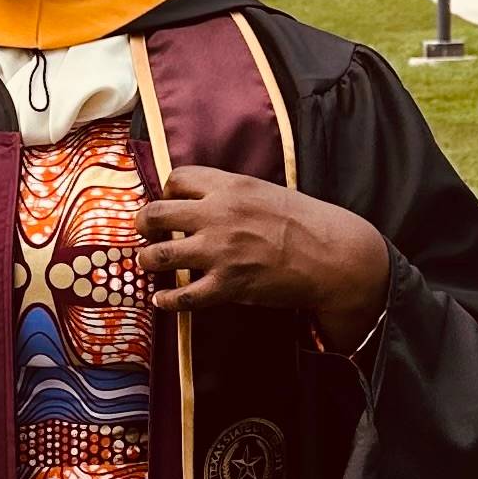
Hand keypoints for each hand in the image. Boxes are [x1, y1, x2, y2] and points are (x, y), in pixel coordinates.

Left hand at [134, 167, 389, 346]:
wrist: (333, 256)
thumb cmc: (304, 223)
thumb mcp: (265, 192)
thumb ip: (231, 193)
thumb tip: (204, 200)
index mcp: (231, 186)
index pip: (178, 178)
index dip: (167, 192)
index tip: (170, 204)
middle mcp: (218, 215)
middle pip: (156, 213)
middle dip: (144, 224)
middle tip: (146, 232)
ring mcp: (220, 251)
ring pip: (158, 255)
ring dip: (147, 260)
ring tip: (149, 263)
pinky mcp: (227, 285)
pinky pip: (182, 295)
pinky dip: (167, 300)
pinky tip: (162, 300)